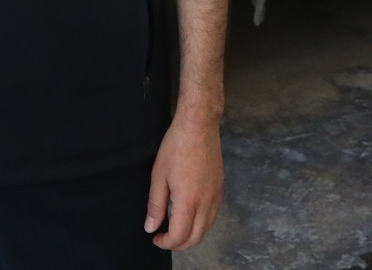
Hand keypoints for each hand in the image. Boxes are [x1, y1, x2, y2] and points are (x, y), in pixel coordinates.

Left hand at [146, 113, 222, 249]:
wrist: (199, 126)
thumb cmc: (175, 147)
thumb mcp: (159, 175)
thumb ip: (155, 205)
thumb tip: (151, 228)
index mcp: (188, 201)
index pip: (179, 236)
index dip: (166, 242)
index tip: (155, 237)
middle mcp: (206, 203)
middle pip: (196, 237)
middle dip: (179, 244)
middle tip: (164, 238)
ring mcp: (216, 196)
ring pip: (207, 228)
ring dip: (192, 236)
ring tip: (177, 229)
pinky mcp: (221, 188)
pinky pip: (213, 215)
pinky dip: (202, 224)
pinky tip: (191, 216)